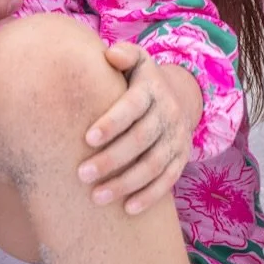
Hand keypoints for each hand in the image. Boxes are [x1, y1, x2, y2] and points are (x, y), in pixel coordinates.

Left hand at [78, 48, 201, 214]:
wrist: (175, 95)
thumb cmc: (136, 80)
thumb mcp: (135, 61)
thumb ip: (122, 55)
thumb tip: (109, 54)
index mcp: (152, 88)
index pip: (134, 105)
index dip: (113, 122)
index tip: (87, 139)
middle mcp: (168, 112)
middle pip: (142, 139)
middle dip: (112, 159)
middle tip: (81, 174)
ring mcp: (177, 136)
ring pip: (154, 164)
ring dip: (126, 183)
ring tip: (96, 197)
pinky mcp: (182, 157)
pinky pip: (168, 180)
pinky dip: (149, 196)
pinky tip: (127, 209)